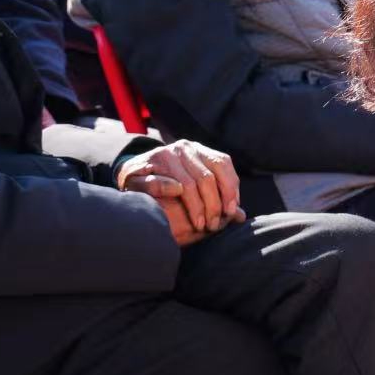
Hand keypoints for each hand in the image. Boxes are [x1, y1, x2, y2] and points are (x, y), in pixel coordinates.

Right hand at [118, 140, 243, 242]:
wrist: (133, 173)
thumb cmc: (170, 183)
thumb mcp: (196, 186)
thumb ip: (218, 198)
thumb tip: (241, 217)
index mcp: (199, 150)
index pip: (223, 163)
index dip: (230, 189)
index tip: (231, 211)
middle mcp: (183, 148)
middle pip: (207, 178)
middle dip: (213, 205)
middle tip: (214, 226)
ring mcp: (162, 156)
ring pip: (187, 184)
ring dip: (196, 208)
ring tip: (200, 225)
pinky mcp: (143, 167)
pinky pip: (159, 183)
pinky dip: (169, 192)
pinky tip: (175, 206)